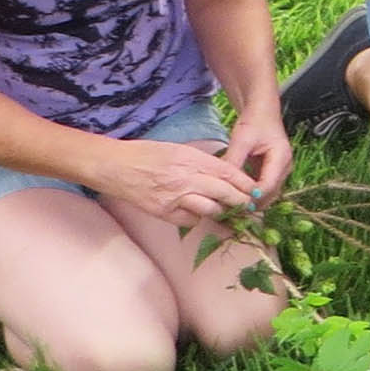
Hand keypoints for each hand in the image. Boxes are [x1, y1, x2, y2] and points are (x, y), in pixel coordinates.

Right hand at [89, 136, 266, 228]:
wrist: (114, 167)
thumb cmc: (146, 154)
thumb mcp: (179, 150)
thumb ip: (203, 162)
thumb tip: (226, 174)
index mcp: (191, 159)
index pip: (228, 173)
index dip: (245, 183)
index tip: (256, 189)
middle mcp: (185, 179)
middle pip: (224, 193)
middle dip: (241, 200)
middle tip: (250, 204)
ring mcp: (174, 198)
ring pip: (211, 209)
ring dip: (221, 211)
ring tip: (226, 210)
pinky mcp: (163, 213)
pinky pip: (191, 220)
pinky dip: (198, 217)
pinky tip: (197, 212)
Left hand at [221, 104, 294, 202]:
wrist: (262, 111)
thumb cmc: (254, 122)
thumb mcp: (242, 140)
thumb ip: (234, 161)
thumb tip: (222, 183)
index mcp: (281, 158)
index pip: (268, 186)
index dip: (252, 198)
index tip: (233, 205)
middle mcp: (285, 168)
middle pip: (271, 194)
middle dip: (253, 203)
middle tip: (230, 211)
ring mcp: (280, 171)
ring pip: (268, 194)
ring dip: (252, 201)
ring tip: (232, 207)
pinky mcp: (273, 172)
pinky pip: (264, 189)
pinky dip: (251, 195)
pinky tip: (236, 198)